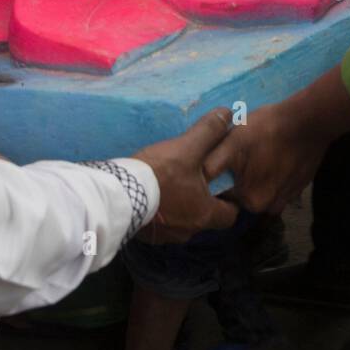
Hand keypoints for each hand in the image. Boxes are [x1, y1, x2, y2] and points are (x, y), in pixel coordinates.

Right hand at [132, 108, 237, 242]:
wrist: (119, 196)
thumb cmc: (160, 175)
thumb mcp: (187, 149)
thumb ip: (209, 132)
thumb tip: (228, 113)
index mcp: (204, 214)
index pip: (230, 215)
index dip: (230, 201)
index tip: (223, 187)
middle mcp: (189, 231)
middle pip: (204, 217)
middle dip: (201, 201)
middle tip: (195, 181)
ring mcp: (166, 236)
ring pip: (182, 222)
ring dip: (179, 208)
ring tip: (170, 187)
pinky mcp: (146, 236)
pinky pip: (160, 225)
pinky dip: (160, 213)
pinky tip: (150, 197)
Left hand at [203, 68, 349, 214]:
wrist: (308, 122)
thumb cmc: (266, 129)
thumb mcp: (232, 141)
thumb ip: (212, 163)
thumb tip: (196, 179)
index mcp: (249, 200)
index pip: (225, 194)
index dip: (223, 176)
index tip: (227, 159)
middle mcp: (267, 208)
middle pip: (242, 193)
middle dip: (240, 177)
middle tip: (244, 153)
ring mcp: (285, 201)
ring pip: (260, 191)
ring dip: (256, 178)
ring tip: (259, 154)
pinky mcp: (297, 191)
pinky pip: (276, 187)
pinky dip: (272, 177)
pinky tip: (273, 158)